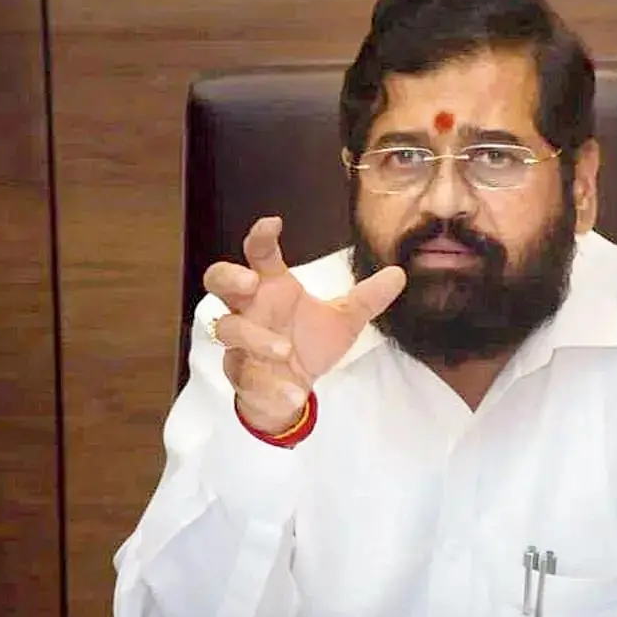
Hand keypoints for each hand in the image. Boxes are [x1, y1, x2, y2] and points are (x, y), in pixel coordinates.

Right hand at [202, 216, 405, 434]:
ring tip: (285, 350)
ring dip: (255, 338)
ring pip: (227, 329)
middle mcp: (249, 309)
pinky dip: (269, 386)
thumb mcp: (343, 321)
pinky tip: (292, 393)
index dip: (260, 236)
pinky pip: (245, 375)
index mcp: (272, 287)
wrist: (293, 392)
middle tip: (250, 281)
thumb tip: (399, 274)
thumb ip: (367, 299)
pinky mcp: (239, 373)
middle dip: (229, 276)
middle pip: (217, 280)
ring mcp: (239, 341)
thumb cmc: (308, 344)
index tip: (272, 223)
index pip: (259, 254)